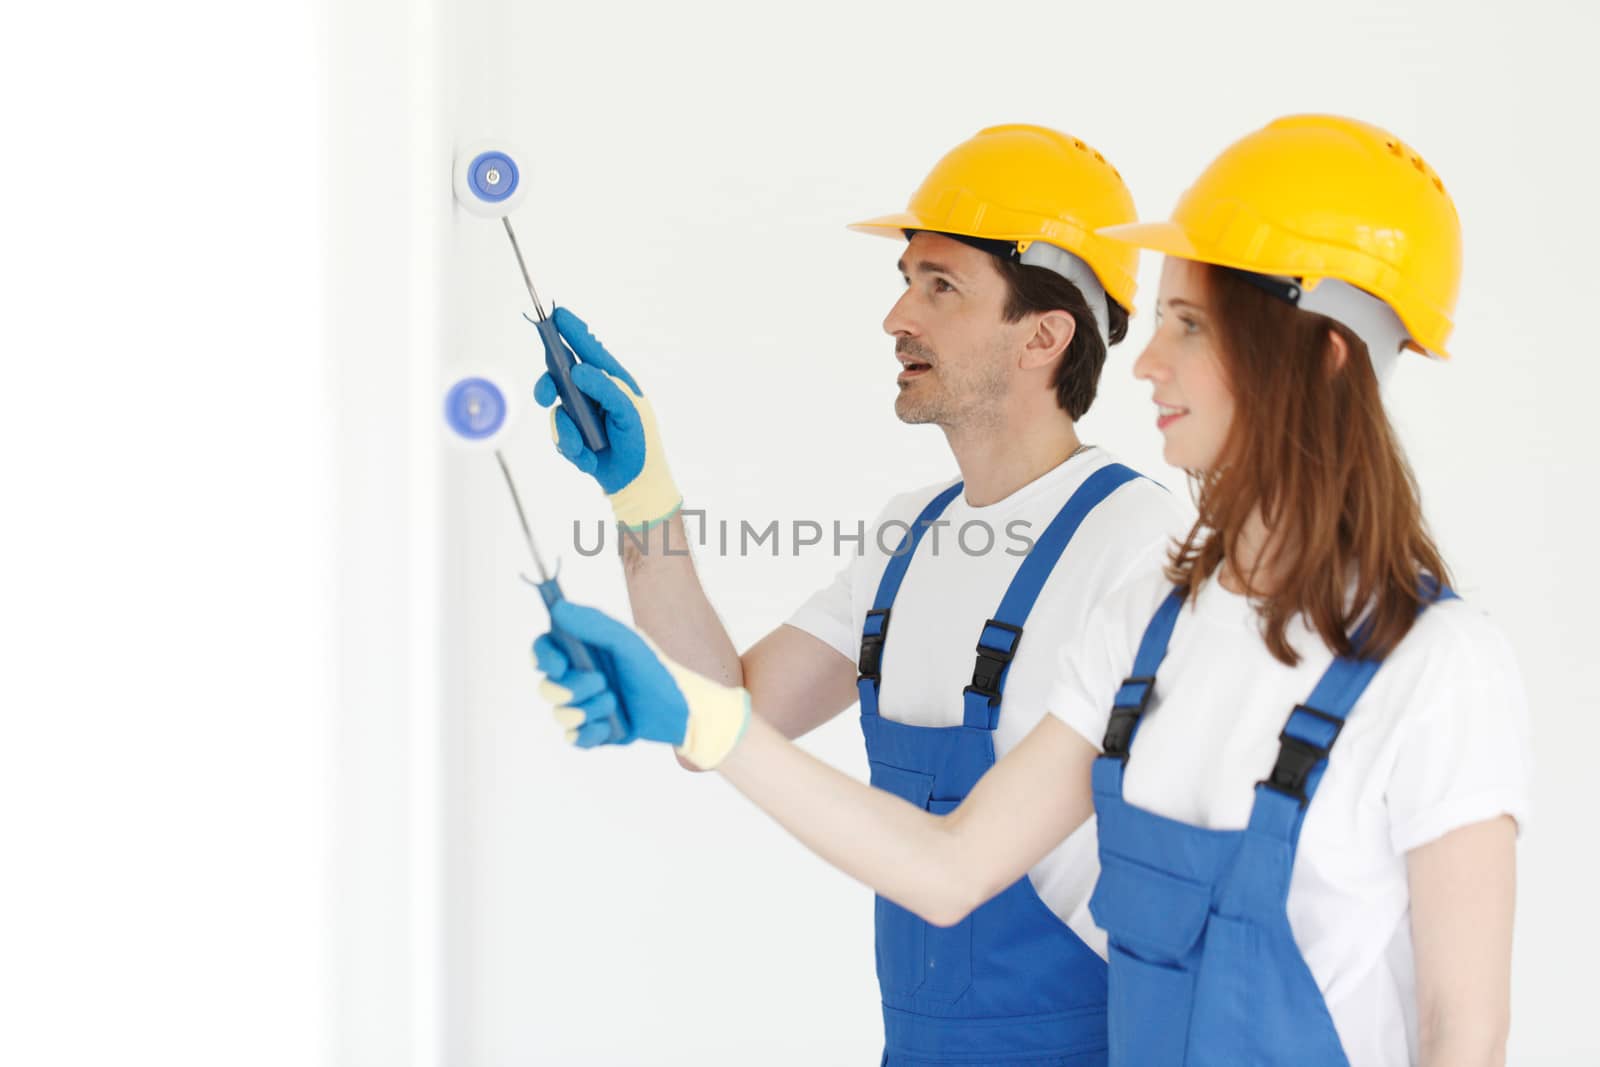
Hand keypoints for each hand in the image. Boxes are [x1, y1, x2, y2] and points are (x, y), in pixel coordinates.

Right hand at [533, 599, 750, 768]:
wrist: (683, 710)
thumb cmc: (656, 670)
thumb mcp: (627, 643)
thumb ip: (593, 625)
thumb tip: (558, 609)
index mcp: (582, 653)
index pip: (544, 650)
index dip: (542, 657)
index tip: (558, 664)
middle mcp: (577, 679)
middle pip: (547, 687)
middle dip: (572, 688)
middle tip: (602, 683)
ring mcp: (583, 708)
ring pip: (560, 715)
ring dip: (588, 710)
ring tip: (616, 703)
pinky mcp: (593, 733)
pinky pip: (574, 739)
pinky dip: (592, 733)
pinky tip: (613, 725)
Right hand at [534, 307, 681, 529]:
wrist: (636, 484)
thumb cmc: (641, 443)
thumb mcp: (629, 412)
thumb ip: (605, 388)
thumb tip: (578, 369)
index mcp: (612, 381)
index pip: (588, 350)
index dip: (571, 331)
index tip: (556, 314)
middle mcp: (593, 393)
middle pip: (559, 375)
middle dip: (549, 384)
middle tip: (545, 396)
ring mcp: (581, 414)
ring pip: (556, 410)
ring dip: (567, 432)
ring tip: (582, 449)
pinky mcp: (572, 435)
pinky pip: (559, 435)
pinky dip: (573, 449)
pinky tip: (589, 460)